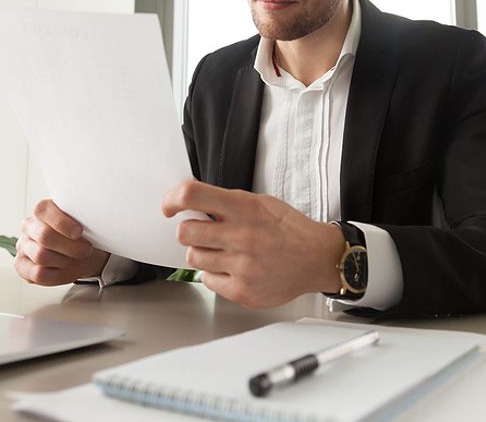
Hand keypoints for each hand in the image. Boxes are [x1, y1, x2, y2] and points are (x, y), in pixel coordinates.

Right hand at [15, 199, 108, 285]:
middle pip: (44, 236)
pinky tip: (62, 269)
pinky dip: (54, 274)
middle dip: (70, 246)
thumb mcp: (85, 222)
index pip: (43, 211)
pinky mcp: (22, 265)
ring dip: (63, 260)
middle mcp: (29, 226)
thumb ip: (82, 215)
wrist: (84, 255)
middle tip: (85, 250)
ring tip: (73, 259)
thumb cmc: (82, 236)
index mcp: (42, 210)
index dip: (62, 223)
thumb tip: (94, 212)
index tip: (79, 231)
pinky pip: (36, 273)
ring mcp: (23, 246)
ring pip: (41, 255)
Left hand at [162, 180, 344, 307]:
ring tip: (224, 251)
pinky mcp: (242, 290)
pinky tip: (233, 267)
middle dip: (190, 231)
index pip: (193, 195)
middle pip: (185, 232)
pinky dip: (215, 274)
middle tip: (203, 232)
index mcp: (244, 208)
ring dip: (203, 253)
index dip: (172, 199)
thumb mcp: (260, 202)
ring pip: (193, 258)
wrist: (316, 258)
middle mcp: (242, 236)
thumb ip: (226, 202)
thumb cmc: (288, 229)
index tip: (169, 206)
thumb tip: (190, 198)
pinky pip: (207, 280)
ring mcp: (241, 266)